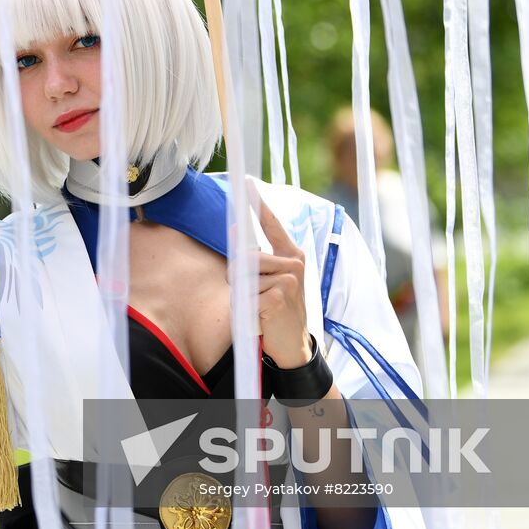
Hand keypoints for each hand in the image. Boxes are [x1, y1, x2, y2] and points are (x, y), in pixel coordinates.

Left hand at [249, 198, 310, 368]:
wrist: (293, 344)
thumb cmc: (277, 310)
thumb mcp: (271, 281)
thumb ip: (257, 260)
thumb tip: (235, 234)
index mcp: (292, 255)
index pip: (272, 224)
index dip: (259, 205)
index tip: (247, 184)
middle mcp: (294, 263)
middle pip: (246, 256)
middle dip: (238, 277)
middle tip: (252, 296)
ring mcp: (288, 279)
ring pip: (244, 277)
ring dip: (244, 296)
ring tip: (260, 308)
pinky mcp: (279, 297)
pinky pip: (247, 296)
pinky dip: (248, 310)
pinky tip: (263, 318)